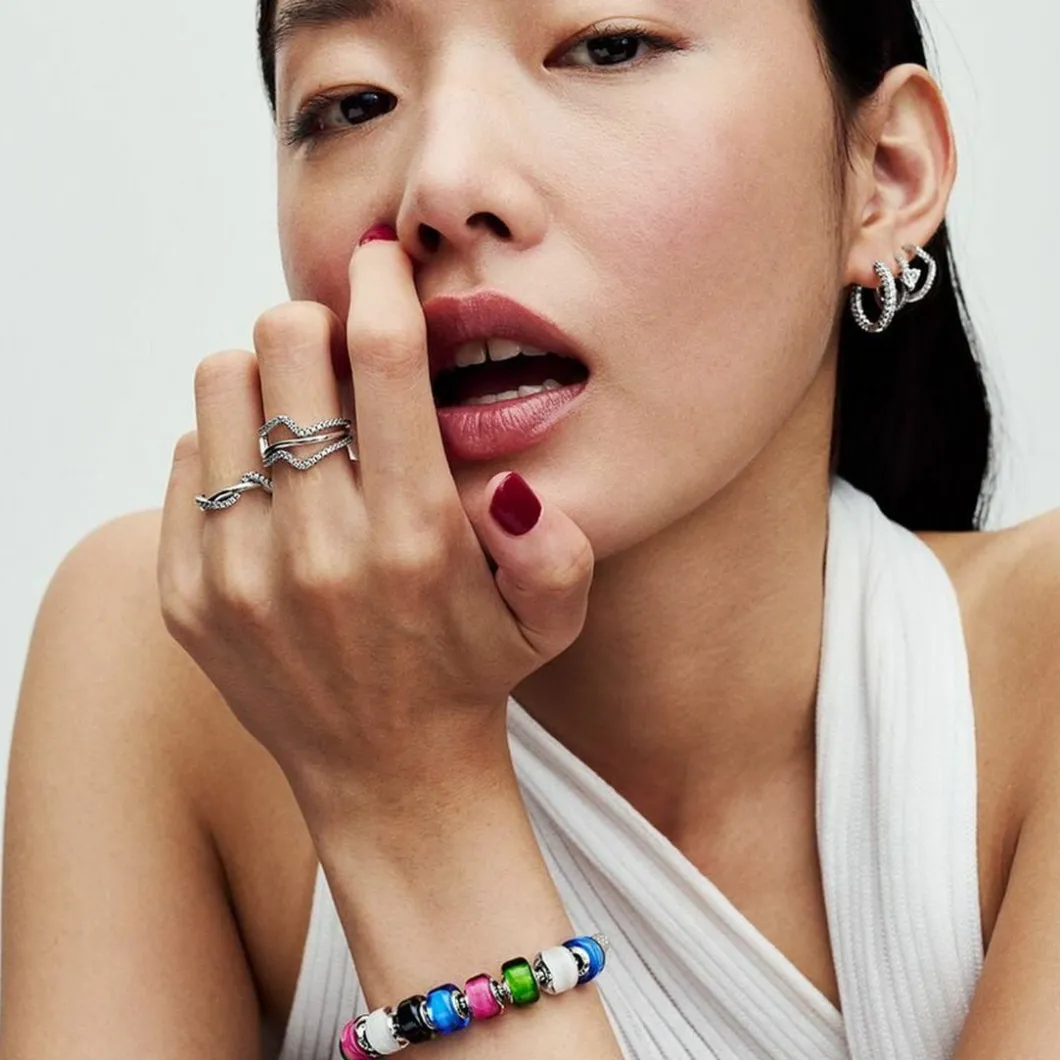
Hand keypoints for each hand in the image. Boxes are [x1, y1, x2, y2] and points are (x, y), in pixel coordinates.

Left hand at [157, 233, 594, 819]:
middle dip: (317, 327)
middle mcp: (318, 553)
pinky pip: (184, 457)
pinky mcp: (189, 595)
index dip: (383, 288)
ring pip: (220, 385)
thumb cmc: (471, 673)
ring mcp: (240, 574)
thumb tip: (511, 481)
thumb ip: (559, 544)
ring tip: (302, 421)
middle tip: (342, 360)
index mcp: (414, 541)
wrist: (388, 775)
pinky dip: (226, 448)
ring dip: (265, 378)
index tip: (382, 262)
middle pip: (283, 347)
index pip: (385, 364)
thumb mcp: (553, 619)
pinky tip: (271, 489)